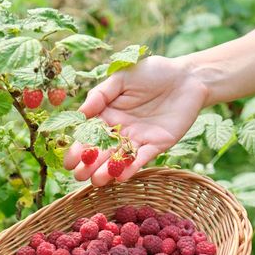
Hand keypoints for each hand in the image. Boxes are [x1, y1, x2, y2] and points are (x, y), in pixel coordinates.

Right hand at [64, 55, 210, 185]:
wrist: (187, 77)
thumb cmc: (153, 72)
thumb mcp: (122, 77)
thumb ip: (101, 94)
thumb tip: (81, 113)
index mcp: (108, 115)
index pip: (89, 135)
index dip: (77, 149)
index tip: (68, 161)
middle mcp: (120, 130)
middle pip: (101, 151)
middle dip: (89, 165)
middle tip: (79, 176)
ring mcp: (138, 139)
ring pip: (119, 159)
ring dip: (108, 171)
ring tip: (97, 181)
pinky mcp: (157, 145)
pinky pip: (142, 158)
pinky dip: (132, 168)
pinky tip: (120, 177)